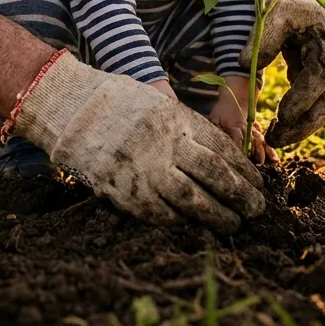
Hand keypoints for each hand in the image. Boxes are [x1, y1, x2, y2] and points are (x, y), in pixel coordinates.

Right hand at [11, 52, 265, 231]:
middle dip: (242, 196)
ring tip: (233, 224)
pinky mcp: (123, 191)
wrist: (66, 107)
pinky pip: (160, 213)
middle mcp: (164, 144)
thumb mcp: (156, 101)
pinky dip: (182, 221)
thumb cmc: (115, 101)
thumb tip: (219, 153)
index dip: (244, 171)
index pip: (222, 149)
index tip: (257, 183)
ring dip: (218, 216)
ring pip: (193, 201)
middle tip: (257, 211)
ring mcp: (143, 169)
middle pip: (215, 177)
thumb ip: (184, 126)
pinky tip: (195, 225)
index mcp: (176, 118)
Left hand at [240, 0, 324, 147]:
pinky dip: (306, 118)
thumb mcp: (277, 12)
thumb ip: (263, 38)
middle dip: (303, 125)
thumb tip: (244, 65)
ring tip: (277, 139)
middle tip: (275, 140)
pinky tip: (285, 127)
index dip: (301, 100)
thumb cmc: (293, 1)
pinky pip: (323, 104)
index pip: (319, 80)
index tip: (281, 117)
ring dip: (305, 127)